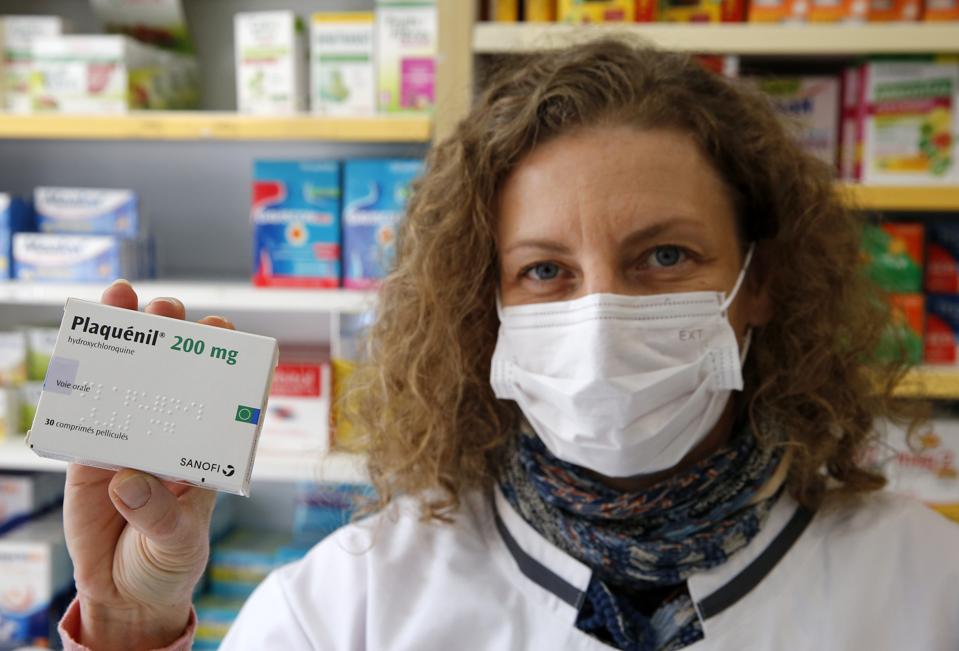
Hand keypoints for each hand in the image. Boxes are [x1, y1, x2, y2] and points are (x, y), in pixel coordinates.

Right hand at [62, 279, 234, 649]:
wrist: (125, 594)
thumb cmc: (168, 562)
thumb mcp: (175, 541)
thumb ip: (156, 514)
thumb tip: (126, 479)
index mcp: (204, 449)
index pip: (217, 395)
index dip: (219, 360)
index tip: (219, 328)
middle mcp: (169, 435)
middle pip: (171, 376)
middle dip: (168, 336)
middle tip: (164, 308)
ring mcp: (128, 441)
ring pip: (126, 383)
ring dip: (122, 341)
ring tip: (119, 297)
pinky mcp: (88, 458)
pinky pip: (84, 415)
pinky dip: (79, 383)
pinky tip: (76, 348)